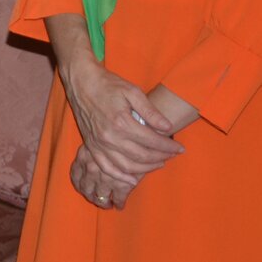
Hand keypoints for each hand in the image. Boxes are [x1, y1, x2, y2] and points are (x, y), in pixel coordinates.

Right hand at [59, 56, 181, 184]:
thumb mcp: (132, 91)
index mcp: (122, 122)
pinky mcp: (91, 145)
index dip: (168, 146)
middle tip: (173, 155)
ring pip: (126, 166)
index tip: (180, 148)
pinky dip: (120, 176)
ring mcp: (99, 143)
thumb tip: (168, 127)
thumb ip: (150, 111)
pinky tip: (132, 179)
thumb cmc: (108, 84)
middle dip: (161, 158)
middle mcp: (110, 137)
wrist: (81, 82)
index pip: (152, 141)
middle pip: (141, 156)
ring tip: (159, 164)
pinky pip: (106, 167)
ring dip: (145, 169)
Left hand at [71, 144, 135, 209]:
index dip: (79, 184)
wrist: (134, 139)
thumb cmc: (115, 135)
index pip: (76, 175)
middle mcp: (91, 170)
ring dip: (103, 203)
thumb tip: (87, 164)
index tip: (83, 189)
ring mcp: (105, 180)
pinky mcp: (122, 186)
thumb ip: (91, 151)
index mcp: (83, 157)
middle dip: (91, 196)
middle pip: (86, 190)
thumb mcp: (97, 140)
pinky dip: (119, 204)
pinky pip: (118, 199)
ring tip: (108, 204)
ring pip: (100, 198)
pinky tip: (120, 205)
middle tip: (96, 199)